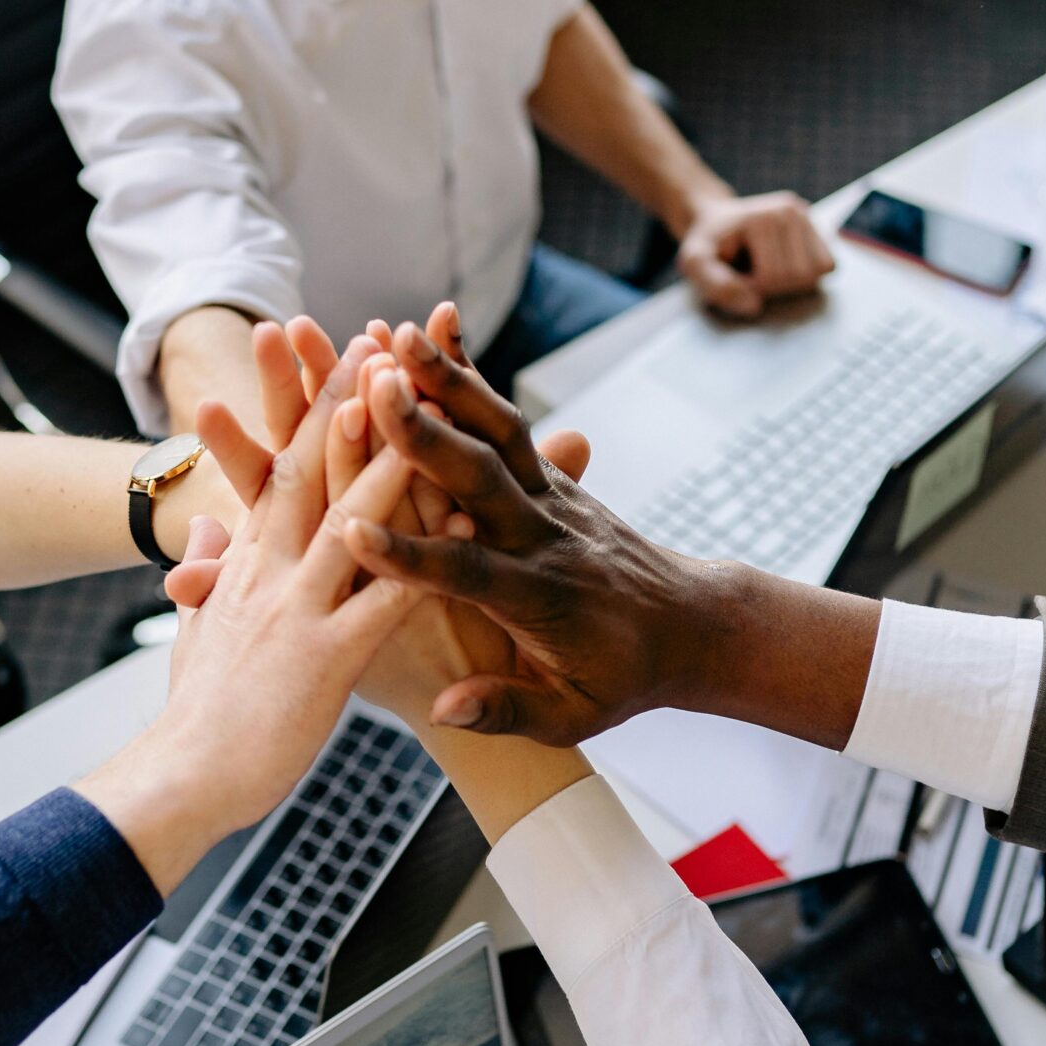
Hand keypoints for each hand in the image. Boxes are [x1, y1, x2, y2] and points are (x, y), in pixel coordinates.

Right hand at [81, 337, 416, 887]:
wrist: (178, 780)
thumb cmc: (196, 719)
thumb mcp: (195, 632)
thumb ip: (207, 574)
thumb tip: (208, 529)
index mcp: (247, 565)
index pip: (282, 469)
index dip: (312, 411)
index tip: (340, 361)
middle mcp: (270, 572)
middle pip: (312, 470)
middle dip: (346, 402)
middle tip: (380, 341)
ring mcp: (295, 610)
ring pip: (350, 518)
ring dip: (387, 456)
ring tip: (418, 402)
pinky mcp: (321, 660)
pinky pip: (384, 603)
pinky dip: (423, 562)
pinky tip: (462, 528)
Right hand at [341, 316, 697, 742]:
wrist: (692, 625)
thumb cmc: (622, 680)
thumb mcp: (574, 715)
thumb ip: (507, 711)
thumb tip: (444, 710)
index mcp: (540, 598)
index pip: (469, 571)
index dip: (412, 554)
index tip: (353, 531)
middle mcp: (544, 535)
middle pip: (482, 478)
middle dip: (426, 433)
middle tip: (377, 387)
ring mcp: (551, 497)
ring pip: (498, 431)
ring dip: (448, 379)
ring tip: (397, 332)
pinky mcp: (552, 476)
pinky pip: (506, 421)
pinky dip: (471, 375)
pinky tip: (432, 330)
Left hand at [678, 190, 833, 317]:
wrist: (715, 223)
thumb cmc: (707, 247)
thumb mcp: (695, 265)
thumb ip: (716, 286)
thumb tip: (754, 306)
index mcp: (763, 218)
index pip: (774, 279)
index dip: (752, 288)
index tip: (734, 274)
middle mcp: (791, 210)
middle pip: (800, 277)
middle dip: (773, 286)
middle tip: (749, 271)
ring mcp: (807, 215)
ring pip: (816, 274)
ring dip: (790, 282)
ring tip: (765, 267)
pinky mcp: (817, 225)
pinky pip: (828, 266)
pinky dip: (806, 275)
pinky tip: (783, 263)